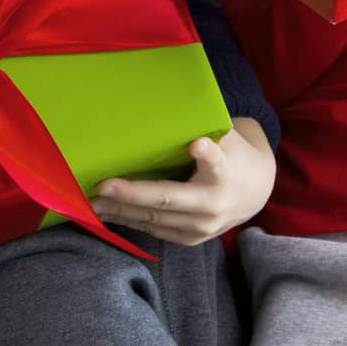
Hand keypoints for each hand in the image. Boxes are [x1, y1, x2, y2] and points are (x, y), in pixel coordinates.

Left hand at [90, 118, 275, 246]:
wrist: (254, 194)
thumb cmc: (232, 156)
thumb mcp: (227, 138)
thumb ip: (205, 129)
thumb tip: (168, 105)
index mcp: (226, 172)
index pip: (217, 162)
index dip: (208, 155)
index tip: (198, 144)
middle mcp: (213, 204)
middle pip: (168, 200)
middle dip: (133, 195)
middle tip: (103, 187)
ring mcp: (201, 228)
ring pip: (154, 220)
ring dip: (120, 211)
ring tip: (91, 203)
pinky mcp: (189, 240)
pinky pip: (153, 230)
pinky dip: (128, 221)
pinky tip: (106, 213)